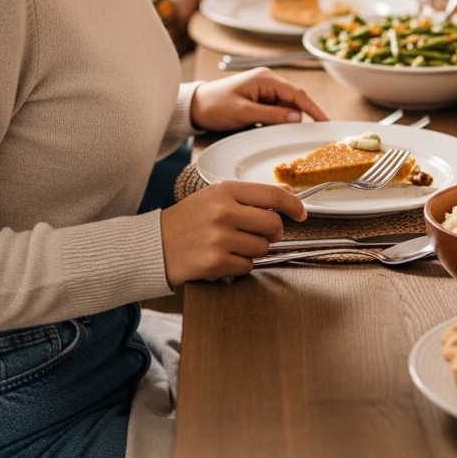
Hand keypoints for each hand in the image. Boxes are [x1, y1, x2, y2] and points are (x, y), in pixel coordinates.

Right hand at [160, 180, 306, 283]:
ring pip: (262, 248)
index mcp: (225, 190)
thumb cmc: (188, 220)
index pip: (272, 194)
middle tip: (262, 234)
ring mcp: (219, 238)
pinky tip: (223, 257)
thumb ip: (252, 195)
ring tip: (232, 244)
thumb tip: (287, 195)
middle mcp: (223, 212)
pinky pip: (248, 267)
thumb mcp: (216, 197)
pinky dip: (240, 265)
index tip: (301, 213)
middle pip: (273, 224)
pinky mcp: (215, 263)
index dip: (293, 206)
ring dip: (254, 250)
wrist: (155, 245)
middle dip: (273, 233)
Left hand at [190, 67, 328, 130]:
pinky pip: (276, 110)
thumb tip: (297, 117)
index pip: (296, 93)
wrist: (194, 107)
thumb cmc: (215, 106)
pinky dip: (280, 120)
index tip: (325, 121)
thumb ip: (271, 114)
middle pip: (294, 99)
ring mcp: (263, 90)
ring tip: (295, 135)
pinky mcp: (259, 100)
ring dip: (289, 120)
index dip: (313, 108)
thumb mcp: (244, 112)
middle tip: (314, 133)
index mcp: (265, 79)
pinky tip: (281, 130)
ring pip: (286, 106)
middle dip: (303, 115)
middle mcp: (267, 81)